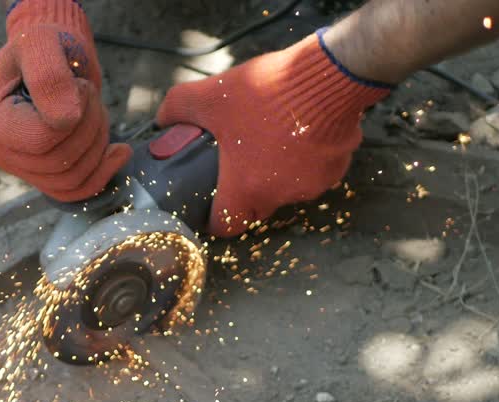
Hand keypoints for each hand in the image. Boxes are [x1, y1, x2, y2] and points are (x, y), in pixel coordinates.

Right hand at [0, 0, 131, 201]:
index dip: (73, 118)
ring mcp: (18, 168)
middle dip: (89, 128)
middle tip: (91, 95)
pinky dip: (102, 173)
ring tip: (97, 112)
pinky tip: (118, 151)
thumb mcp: (42, 44)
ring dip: (98, 146)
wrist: (49, 58)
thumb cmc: (42, 45)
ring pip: (70, 180)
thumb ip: (49, 76)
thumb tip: (66, 120)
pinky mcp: (41, 176)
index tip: (80, 87)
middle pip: (58, 164)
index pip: (40, 140)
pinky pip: (74, 191)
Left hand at [156, 30, 390, 236]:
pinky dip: (305, 158)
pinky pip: (315, 171)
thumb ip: (178, 107)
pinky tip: (299, 131)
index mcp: (247, 189)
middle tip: (237, 165)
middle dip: (245, 191)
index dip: (214, 218)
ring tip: (269, 138)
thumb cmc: (268, 93)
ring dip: (277, 173)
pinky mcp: (336, 168)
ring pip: (288, 188)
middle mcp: (281, 196)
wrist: (328, 78)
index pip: (227, 226)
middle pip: (257, 207)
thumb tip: (162, 118)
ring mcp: (313, 185)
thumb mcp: (212, 95)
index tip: (210, 204)